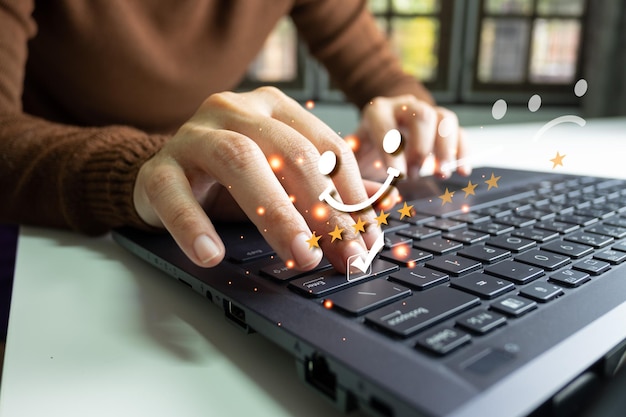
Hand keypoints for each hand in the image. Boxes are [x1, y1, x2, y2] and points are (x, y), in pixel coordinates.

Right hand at [133, 87, 382, 271]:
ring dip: (275, 213)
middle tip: (343, 254)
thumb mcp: (282, 180)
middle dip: (323, 207)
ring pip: (239, 161)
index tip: (367, 240)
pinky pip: (173, 193)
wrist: (163, 176)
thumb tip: (380, 203)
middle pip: (290, 152)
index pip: (326, 146)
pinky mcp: (158, 167)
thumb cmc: (229, 180)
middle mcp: (235, 110)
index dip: (352, 194)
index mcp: (274, 108)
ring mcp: (194, 135)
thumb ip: (327, 188)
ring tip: (298, 255)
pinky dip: (193, 225)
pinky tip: (212, 255)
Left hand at [354, 95, 469, 179]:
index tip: (398, 176)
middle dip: (420, 149)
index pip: (385, 126)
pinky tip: (462, 171)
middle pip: (422, 116)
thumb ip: (358, 178)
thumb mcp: (353, 157)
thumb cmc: (365, 146)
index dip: (392, 151)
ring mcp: (427, 111)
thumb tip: (381, 198)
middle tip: (413, 176)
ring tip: (442, 174)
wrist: (381, 126)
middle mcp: (404, 106)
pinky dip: (463, 151)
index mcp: (377, 112)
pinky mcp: (443, 124)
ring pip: (445, 119)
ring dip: (446, 148)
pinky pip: (459, 131)